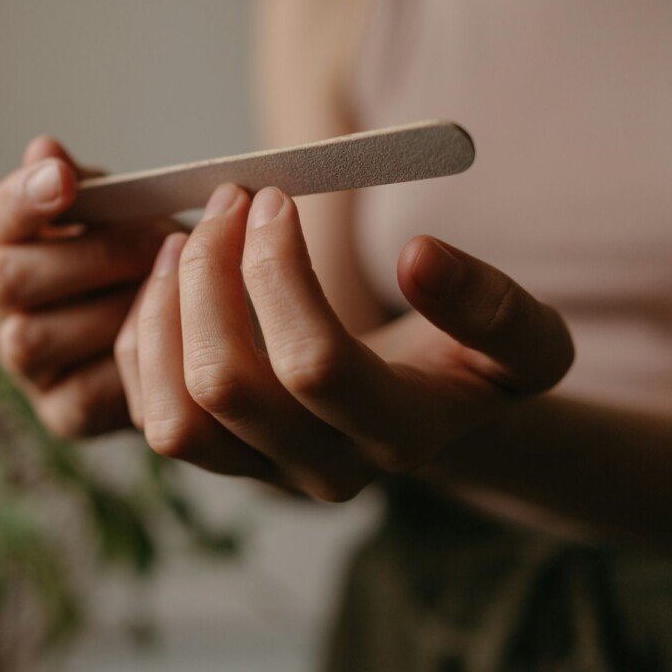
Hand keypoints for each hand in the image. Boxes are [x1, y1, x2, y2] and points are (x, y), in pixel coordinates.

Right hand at [0, 136, 178, 437]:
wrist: (197, 330)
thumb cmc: (155, 257)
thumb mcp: (132, 211)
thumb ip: (93, 188)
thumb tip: (43, 151)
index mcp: (13, 244)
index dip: (23, 199)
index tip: (65, 180)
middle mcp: (5, 306)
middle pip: (6, 279)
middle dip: (88, 256)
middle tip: (158, 242)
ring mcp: (27, 365)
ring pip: (34, 338)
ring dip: (109, 309)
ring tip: (171, 292)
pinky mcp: (62, 413)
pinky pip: (81, 391)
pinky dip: (126, 365)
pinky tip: (169, 342)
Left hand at [114, 183, 574, 500]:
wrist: (426, 414)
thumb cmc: (468, 362)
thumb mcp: (526, 339)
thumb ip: (495, 306)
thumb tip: (421, 259)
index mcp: (399, 436)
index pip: (315, 363)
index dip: (278, 272)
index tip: (276, 197)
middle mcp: (322, 471)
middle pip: (226, 385)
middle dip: (209, 275)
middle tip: (227, 200)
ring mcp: (260, 474)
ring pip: (173, 415)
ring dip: (165, 308)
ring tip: (187, 236)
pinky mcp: (218, 460)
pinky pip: (149, 412)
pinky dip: (145, 335)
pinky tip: (172, 279)